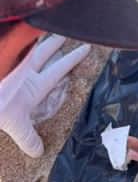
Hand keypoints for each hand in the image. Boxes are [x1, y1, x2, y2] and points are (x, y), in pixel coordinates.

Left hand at [0, 36, 90, 156]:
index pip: (60, 68)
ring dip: (36, 40)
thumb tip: (39, 151)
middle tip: (65, 32)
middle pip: (44, 50)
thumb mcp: (14, 124)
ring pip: (29, 47)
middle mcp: (25, 70)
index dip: (74, 58)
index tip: (86, 48)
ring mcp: (14, 64)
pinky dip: (20, 47)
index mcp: (35, 84)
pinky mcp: (5, 61)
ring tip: (41, 31)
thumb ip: (27, 137)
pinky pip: (15, 50)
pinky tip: (16, 45)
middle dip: (56, 41)